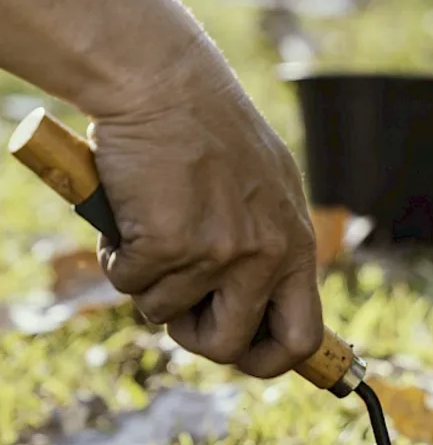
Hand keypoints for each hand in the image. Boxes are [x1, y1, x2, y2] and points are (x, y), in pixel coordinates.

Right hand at [87, 52, 322, 378]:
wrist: (168, 83)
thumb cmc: (213, 133)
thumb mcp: (269, 191)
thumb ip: (271, 246)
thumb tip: (260, 302)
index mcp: (296, 244)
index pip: (302, 336)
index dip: (270, 360)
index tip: (245, 357)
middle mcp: (265, 255)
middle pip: (229, 346)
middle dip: (193, 334)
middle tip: (178, 298)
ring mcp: (219, 252)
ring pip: (165, 313)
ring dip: (149, 280)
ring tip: (153, 225)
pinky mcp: (170, 242)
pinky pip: (129, 283)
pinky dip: (118, 257)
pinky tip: (130, 214)